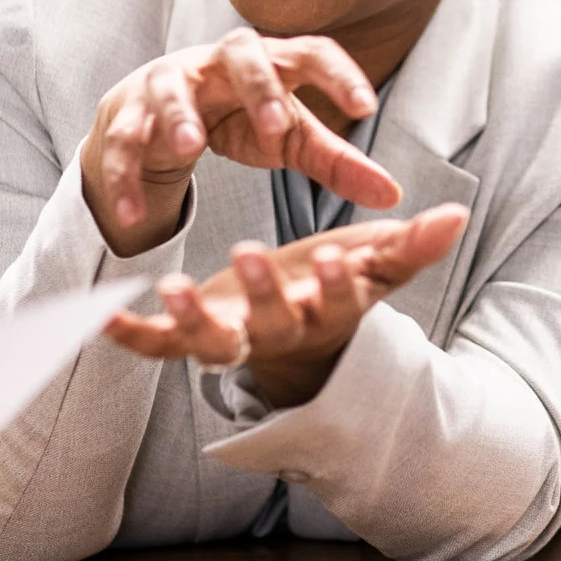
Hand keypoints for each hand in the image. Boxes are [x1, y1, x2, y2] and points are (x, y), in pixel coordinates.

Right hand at [80, 29, 401, 255]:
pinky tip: (131, 215)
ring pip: (171, 88)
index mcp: (271, 60)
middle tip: (277, 126)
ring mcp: (169, 81)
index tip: (367, 106)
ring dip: (178, 116)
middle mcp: (220, 61)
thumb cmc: (240, 119)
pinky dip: (125, 177)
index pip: (311, 51)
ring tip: (189, 148)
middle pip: (241, 52)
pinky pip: (123, 141)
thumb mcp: (289, 139)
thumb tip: (393, 195)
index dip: (339, 74)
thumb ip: (336, 163)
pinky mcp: (127, 112)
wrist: (161, 116)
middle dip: (259, 86)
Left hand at [104, 204, 469, 406]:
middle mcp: (277, 332)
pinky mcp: (194, 337)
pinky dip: (131, 337)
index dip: (336, 284)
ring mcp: (233, 339)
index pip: (336, 301)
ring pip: (212, 342)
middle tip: (250, 251)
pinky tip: (102, 318)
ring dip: (191, 319)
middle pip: (271, 323)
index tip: (336, 257)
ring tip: (170, 287)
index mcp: (325, 310)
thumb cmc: (339, 285)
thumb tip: (458, 213)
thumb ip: (412, 244)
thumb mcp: (375, 262)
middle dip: (262, 292)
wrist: (299, 334)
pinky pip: (159, 347)